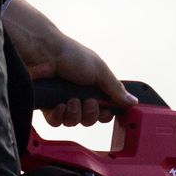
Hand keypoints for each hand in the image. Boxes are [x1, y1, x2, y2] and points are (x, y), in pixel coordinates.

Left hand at [2, 0, 129, 127]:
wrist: (43, 53)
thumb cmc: (70, 55)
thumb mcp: (99, 70)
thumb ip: (116, 89)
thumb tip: (133, 101)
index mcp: (94, 87)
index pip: (105, 110)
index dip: (106, 113)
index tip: (106, 109)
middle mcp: (79, 96)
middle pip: (90, 119)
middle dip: (90, 113)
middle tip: (87, 101)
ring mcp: (63, 102)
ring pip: (74, 122)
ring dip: (74, 112)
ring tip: (70, 99)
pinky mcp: (47, 107)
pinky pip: (57, 122)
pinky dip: (59, 115)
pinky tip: (58, 104)